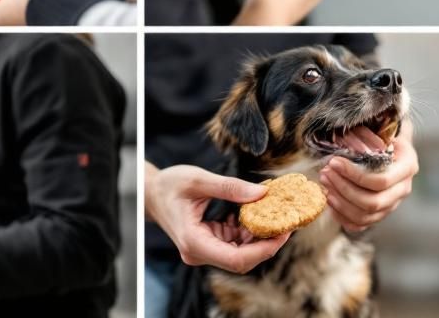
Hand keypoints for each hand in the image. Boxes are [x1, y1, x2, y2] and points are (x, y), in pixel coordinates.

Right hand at [144, 163, 290, 273]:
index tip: (284, 232)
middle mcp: (199, 252)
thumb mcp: (198, 179)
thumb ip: (230, 188)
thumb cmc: (169, 185)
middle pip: (242, 259)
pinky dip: (248, 229)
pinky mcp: (209, 243)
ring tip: (275, 213)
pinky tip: (255, 212)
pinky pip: (234, 243)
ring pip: (241, 253)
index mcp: (194, 242)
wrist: (151, 193)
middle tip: (288, 221)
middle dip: (267, 243)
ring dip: (259, 235)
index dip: (264, 250)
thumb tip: (262, 193)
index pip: (236, 259)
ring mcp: (204, 250)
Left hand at [318, 125, 418, 231]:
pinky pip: (359, 224)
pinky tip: (329, 199)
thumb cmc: (382, 134)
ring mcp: (392, 204)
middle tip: (325, 172)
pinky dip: (341, 215)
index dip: (354, 175)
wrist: (389, 148)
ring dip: (339, 201)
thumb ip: (374, 125)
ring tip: (324, 183)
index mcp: (407, 166)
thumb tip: (360, 118)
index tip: (333, 161)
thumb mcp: (382, 126)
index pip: (381, 181)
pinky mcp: (379, 214)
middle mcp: (403, 188)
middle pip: (372, 202)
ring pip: (365, 215)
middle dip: (344, 188)